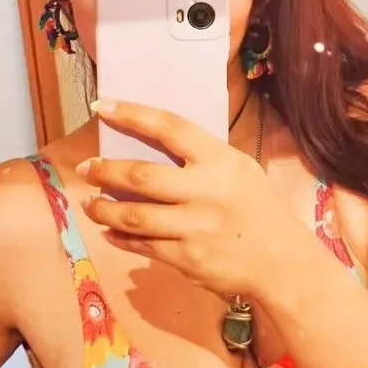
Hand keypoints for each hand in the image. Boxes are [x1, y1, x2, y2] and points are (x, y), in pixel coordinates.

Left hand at [77, 100, 304, 299]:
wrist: (282, 262)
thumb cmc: (258, 209)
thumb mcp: (239, 170)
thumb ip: (201, 158)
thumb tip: (150, 144)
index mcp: (220, 161)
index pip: (169, 128)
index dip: (132, 114)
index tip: (103, 105)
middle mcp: (205, 191)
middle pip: (140, 175)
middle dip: (104, 170)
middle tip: (86, 168)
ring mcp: (194, 227)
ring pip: (133, 215)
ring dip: (103, 208)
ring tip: (89, 203)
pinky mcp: (187, 258)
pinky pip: (142, 244)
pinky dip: (120, 236)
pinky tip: (109, 230)